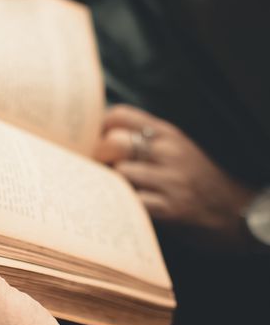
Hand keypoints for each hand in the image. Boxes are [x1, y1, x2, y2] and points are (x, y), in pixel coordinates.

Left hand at [96, 105, 254, 249]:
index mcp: (167, 133)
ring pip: (121, 173)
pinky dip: (125, 204)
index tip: (93, 140)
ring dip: (112, 183)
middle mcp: (168, 152)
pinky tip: (126, 206)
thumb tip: (100, 137)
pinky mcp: (171, 208)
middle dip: (99, 157)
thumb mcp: (175, 146)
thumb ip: (145, 138)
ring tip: (115, 188)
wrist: (231, 207)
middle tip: (96, 168)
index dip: (99, 128)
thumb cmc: (194, 176)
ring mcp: (171, 180)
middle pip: (115, 143)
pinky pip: (134, 202)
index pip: (120, 115)